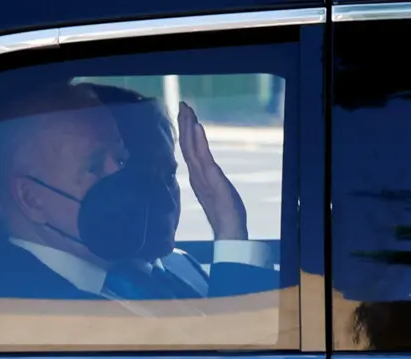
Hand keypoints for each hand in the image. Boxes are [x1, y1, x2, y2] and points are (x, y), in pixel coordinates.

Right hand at [177, 101, 247, 239]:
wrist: (228, 228)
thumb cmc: (225, 213)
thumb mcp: (216, 192)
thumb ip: (208, 181)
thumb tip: (204, 173)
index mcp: (197, 175)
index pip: (188, 149)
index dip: (185, 132)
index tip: (183, 115)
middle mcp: (196, 173)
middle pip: (186, 144)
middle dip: (184, 124)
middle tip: (182, 104)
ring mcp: (202, 175)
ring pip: (191, 147)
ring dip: (188, 127)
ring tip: (186, 110)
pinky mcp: (211, 177)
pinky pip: (203, 156)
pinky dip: (198, 140)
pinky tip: (197, 127)